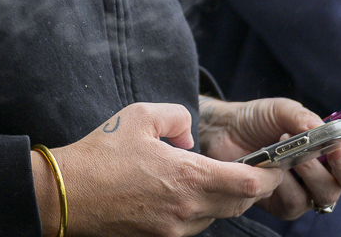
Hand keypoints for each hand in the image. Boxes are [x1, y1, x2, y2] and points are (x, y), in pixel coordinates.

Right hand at [31, 103, 282, 236]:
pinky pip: (194, 225)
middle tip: (256, 165)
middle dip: (252, 185)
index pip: (248, 184)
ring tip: (211, 173)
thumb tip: (190, 136)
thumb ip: (178, 117)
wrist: (64, 196)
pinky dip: (200, 208)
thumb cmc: (101, 154)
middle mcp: (186, 211)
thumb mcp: (142, 115)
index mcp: (187, 179)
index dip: (269, 173)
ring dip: (224, 196)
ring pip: (217, 216)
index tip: (276, 160)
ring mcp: (173, 231)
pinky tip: (183, 189)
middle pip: (239, 203)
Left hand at [197, 96, 340, 219]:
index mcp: (332, 143)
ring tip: (294, 154)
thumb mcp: (282, 109)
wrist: (224, 131)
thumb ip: (304, 118)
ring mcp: (307, 189)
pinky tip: (275, 169)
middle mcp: (326, 170)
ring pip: (327, 193)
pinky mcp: (286, 204)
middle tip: (333, 150)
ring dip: (313, 173)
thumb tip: (323, 130)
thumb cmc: (258, 119)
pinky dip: (287, 185)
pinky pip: (297, 203)